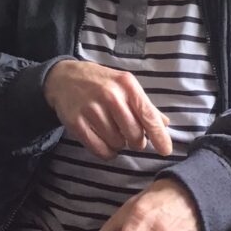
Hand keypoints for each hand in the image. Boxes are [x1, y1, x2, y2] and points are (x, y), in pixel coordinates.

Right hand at [43, 59, 171, 161]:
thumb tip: (164, 124)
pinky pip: (100, 150)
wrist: (64, 78)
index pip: (148, 115)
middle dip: (136, 141)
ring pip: (117, 143)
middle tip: (131, 136)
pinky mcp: (77, 123)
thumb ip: (144, 105)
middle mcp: (110, 96)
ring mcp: (92, 109)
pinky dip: (107, 152)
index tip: (166, 150)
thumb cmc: (100, 82)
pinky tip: (105, 142)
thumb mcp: (124, 85)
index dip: (159, 136)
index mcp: (126, 85)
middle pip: (134, 134)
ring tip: (113, 132)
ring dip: (119, 144)